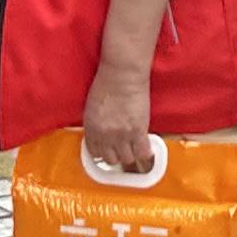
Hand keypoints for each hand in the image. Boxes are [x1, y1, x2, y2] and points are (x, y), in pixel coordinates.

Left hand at [81, 56, 154, 179]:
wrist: (122, 75)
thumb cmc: (106, 85)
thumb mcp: (91, 108)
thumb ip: (94, 125)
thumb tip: (100, 137)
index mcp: (91, 129)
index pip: (94, 153)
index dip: (102, 153)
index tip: (107, 151)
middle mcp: (105, 136)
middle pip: (111, 160)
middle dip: (116, 156)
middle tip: (121, 150)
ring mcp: (122, 136)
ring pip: (127, 159)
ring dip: (130, 155)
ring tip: (134, 148)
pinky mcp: (138, 132)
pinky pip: (142, 152)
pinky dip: (145, 154)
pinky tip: (146, 150)